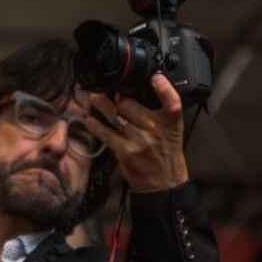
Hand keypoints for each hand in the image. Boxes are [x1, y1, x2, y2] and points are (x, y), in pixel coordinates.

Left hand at [86, 73, 188, 191]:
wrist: (165, 183)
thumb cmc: (166, 153)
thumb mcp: (172, 129)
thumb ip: (160, 111)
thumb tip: (137, 91)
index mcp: (171, 121)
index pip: (172, 101)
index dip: (164, 87)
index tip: (155, 77)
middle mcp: (156, 129)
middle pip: (130, 103)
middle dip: (115, 94)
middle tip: (105, 87)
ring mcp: (140, 140)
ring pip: (115, 115)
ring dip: (100, 104)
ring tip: (92, 96)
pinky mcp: (126, 151)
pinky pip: (106, 133)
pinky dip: (95, 125)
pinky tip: (89, 118)